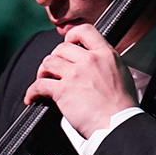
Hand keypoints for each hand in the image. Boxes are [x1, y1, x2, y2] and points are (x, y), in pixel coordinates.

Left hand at [24, 24, 137, 138]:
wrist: (118, 123)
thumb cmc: (122, 106)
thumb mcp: (122, 74)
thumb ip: (107, 64)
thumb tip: (97, 64)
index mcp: (106, 54)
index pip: (85, 31)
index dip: (72, 35)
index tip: (67, 43)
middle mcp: (89, 60)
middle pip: (61, 49)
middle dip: (55, 58)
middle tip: (54, 70)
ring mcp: (75, 75)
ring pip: (48, 63)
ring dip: (42, 72)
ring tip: (43, 80)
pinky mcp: (63, 91)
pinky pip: (39, 85)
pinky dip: (32, 92)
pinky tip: (32, 97)